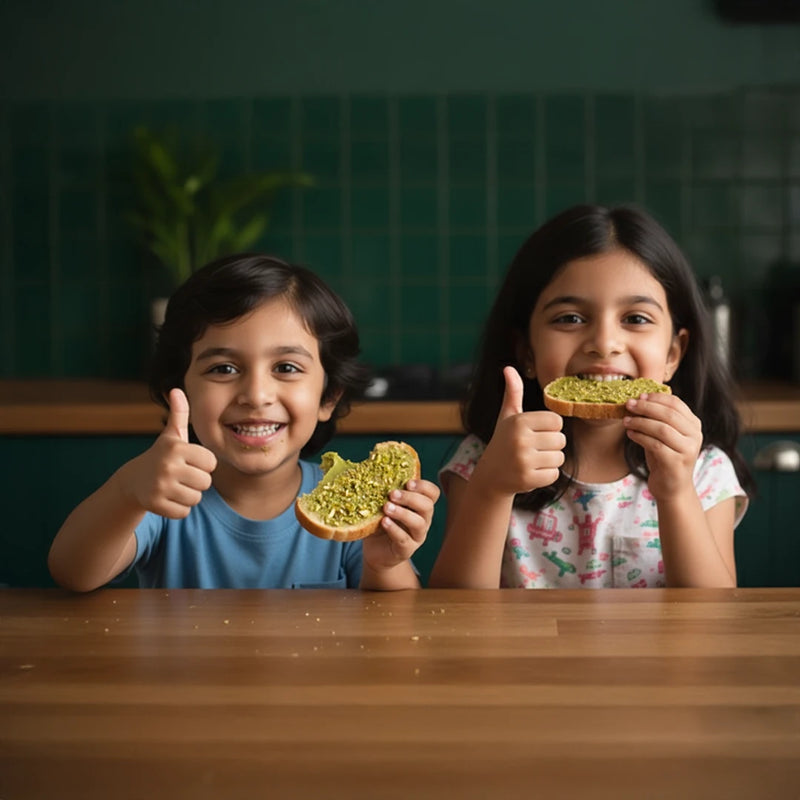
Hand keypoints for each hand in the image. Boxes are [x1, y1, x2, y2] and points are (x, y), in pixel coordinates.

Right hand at [119, 388, 217, 517]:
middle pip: (206, 482)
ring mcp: (160, 486)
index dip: (203, 464)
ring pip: (196, 498)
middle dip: (197, 481)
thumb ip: (179, 414)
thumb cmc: (161, 456)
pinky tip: (167, 498)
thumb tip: (176, 389)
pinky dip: (178, 508)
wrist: (132, 481)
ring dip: (188, 495)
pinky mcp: (154, 504)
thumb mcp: (171, 436)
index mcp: (176, 448)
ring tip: (174, 486)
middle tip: (181, 476)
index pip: (211, 463)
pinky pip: (184, 512)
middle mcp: (167, 465)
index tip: (189, 462)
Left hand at [361, 478, 440, 569]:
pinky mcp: (406, 550)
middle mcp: (423, 520)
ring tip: (386, 507)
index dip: (424, 486)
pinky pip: (404, 539)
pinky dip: (394, 529)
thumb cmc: (382, 521)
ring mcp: (416, 536)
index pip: (433, 493)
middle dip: (411, 498)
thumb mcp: (384, 503)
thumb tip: (374, 469)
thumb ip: (386, 491)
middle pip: (427, 506)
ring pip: (418, 523)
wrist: (376, 550)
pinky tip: (384, 521)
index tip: (407, 482)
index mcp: (420, 506)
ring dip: (402, 513)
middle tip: (392, 494)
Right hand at [474, 366, 564, 496]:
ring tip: (532, 460)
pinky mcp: (528, 479)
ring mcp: (524, 460)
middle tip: (533, 449)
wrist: (491, 476)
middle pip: (561, 440)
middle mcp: (520, 439)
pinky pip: (554, 474)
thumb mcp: (507, 416)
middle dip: (551, 446)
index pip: (556, 421)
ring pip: (559, 458)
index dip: (550, 428)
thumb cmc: (503, 441)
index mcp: (519, 421)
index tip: (535, 433)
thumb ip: (512, 393)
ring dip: (550, 461)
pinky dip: (546, 475)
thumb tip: (508, 368)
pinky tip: (531, 473)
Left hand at [623, 392, 702, 499]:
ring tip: (626, 421)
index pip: (676, 403)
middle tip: (629, 405)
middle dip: (646, 407)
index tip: (639, 396)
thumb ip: (657, 418)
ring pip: (662, 429)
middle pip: (669, 414)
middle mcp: (695, 436)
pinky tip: (630, 434)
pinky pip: (655, 445)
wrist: (672, 488)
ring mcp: (688, 450)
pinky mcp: (676, 462)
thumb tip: (639, 399)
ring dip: (640, 422)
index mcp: (693, 425)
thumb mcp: (663, 435)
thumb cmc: (664, 458)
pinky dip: (640, 437)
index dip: (656, 398)